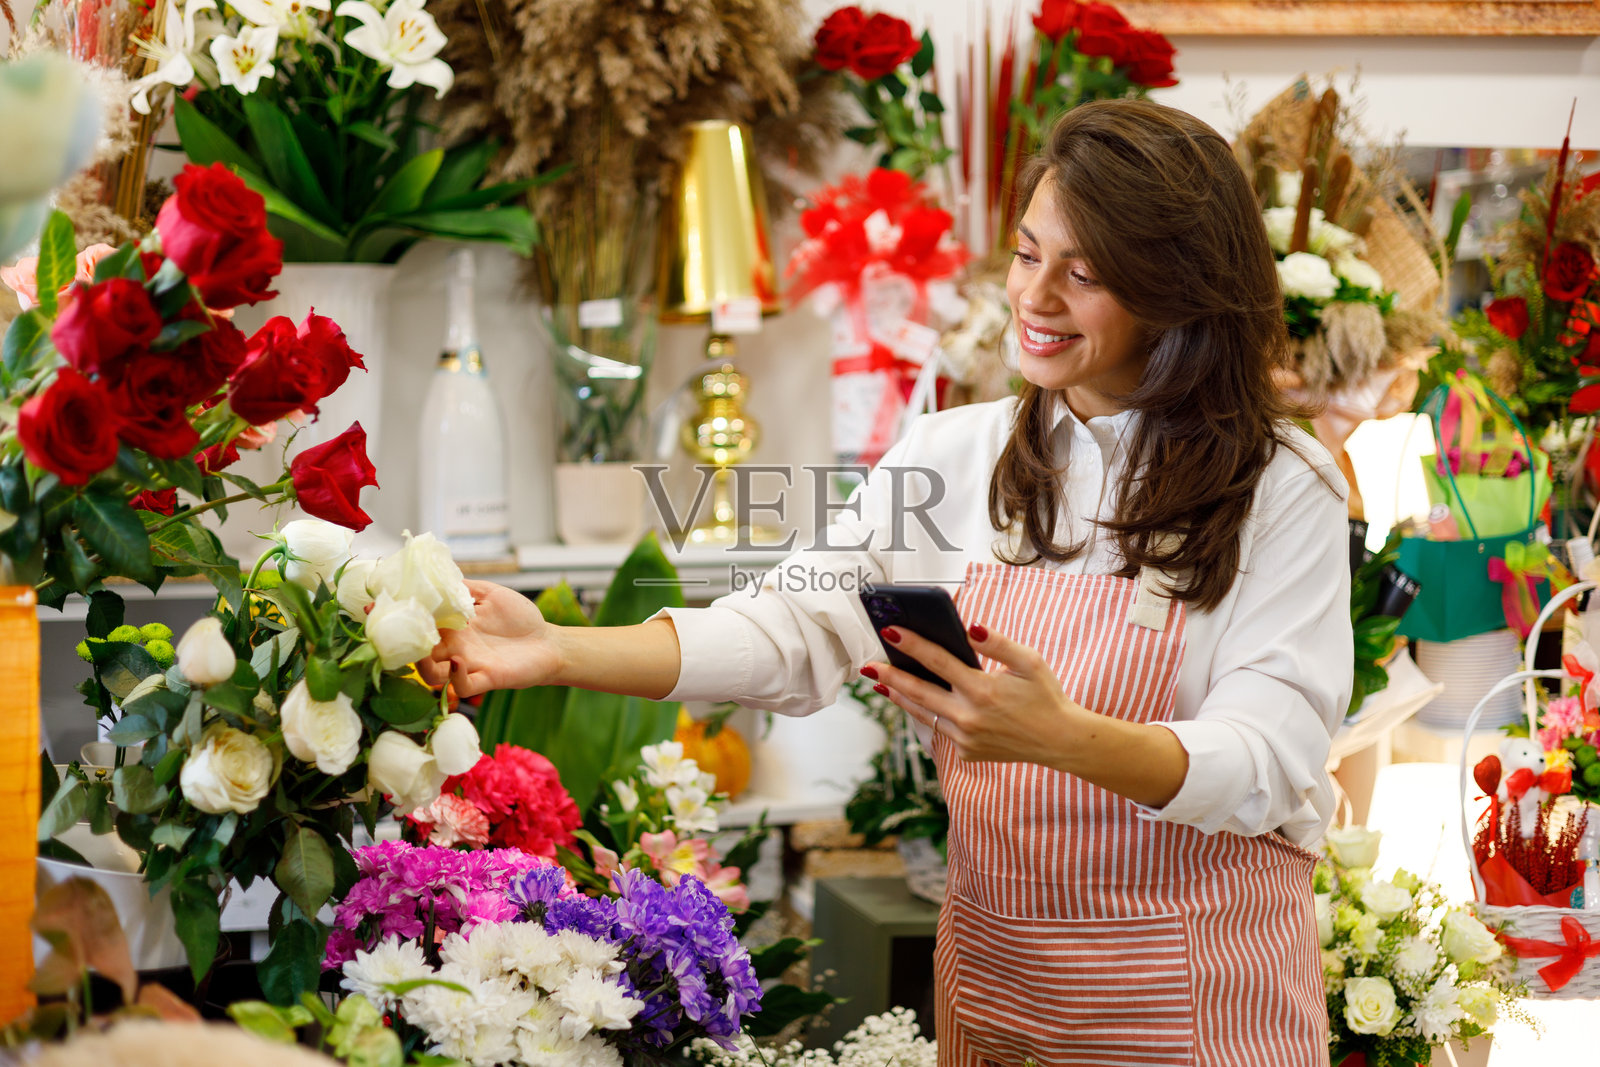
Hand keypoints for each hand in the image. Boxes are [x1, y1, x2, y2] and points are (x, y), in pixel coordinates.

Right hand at [415, 580, 557, 696]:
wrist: (547, 641)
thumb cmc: (521, 618)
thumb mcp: (491, 594)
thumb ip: (466, 586)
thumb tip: (440, 574)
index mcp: (453, 627)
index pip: (420, 626)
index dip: (407, 620)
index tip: (391, 609)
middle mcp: (455, 647)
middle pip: (417, 654)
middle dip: (407, 646)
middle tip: (405, 634)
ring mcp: (468, 665)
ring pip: (432, 675)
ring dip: (425, 666)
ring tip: (428, 651)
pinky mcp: (486, 678)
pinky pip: (463, 686)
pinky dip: (456, 678)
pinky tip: (459, 660)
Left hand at [861, 623, 1084, 764]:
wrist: (1060, 741)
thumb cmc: (1046, 696)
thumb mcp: (1029, 662)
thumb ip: (998, 643)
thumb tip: (970, 626)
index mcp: (982, 690)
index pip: (938, 661)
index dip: (912, 644)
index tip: (889, 631)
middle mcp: (969, 717)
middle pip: (918, 692)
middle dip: (890, 676)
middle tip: (868, 666)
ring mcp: (966, 738)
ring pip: (923, 714)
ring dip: (900, 697)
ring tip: (881, 683)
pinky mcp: (967, 752)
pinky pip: (940, 729)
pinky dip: (927, 714)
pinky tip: (915, 701)